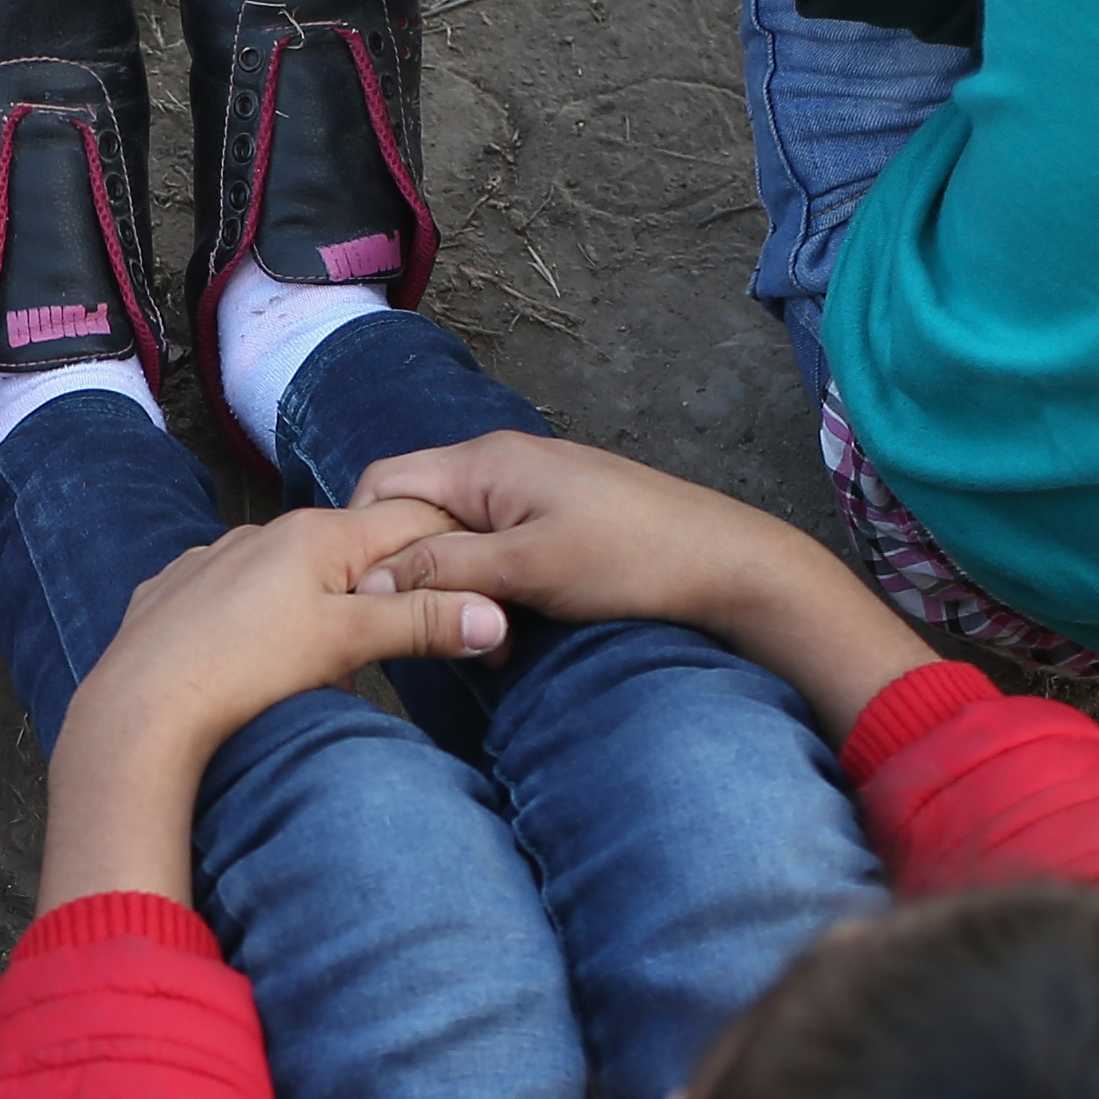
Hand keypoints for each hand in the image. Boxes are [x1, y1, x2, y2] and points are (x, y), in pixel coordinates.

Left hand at [39, 498, 505, 910]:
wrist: (140, 709)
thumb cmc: (245, 670)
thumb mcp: (347, 642)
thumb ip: (421, 623)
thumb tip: (493, 615)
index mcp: (317, 532)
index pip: (411, 519)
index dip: (453, 552)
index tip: (479, 592)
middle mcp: (265, 531)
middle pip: (353, 544)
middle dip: (389, 580)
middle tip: (415, 630)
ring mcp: (214, 558)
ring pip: (293, 567)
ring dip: (325, 597)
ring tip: (336, 650)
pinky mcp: (176, 591)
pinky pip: (237, 590)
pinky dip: (264, 612)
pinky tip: (260, 651)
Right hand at [351, 430, 937, 743]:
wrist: (732, 567)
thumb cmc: (634, 561)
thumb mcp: (528, 569)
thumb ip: (445, 568)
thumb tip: (373, 581)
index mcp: (484, 462)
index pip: (382, 484)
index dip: (366, 543)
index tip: (376, 602)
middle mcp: (502, 462)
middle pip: (416, 512)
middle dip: (415, 573)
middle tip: (435, 626)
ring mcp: (533, 488)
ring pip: (457, 537)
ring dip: (458, 588)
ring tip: (489, 637)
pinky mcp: (559, 516)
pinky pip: (497, 547)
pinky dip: (493, 587)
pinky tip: (517, 627)